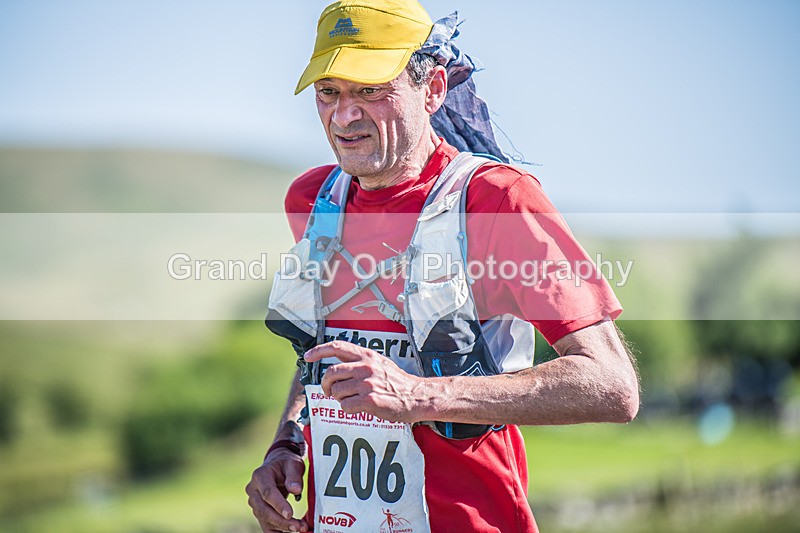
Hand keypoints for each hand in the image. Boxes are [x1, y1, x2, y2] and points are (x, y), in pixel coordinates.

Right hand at [246, 448, 308, 532]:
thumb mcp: (293, 463)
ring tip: (300, 527)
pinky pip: (266, 525)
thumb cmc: (286, 464)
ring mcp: (254, 502)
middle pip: (264, 510)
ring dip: (282, 527)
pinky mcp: (259, 511)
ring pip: (265, 519)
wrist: (277, 465)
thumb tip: (295, 490)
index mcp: (260, 476)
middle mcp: (253, 490)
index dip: (278, 504)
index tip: (290, 514)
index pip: (267, 493)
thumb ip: (294, 475)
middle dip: (281, 521)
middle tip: (297, 526)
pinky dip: (279, 530)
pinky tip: (292, 530)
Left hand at [304, 340, 427, 422]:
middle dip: (325, 385)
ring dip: (339, 398)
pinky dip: (347, 409)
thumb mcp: (379, 362)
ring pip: (336, 391)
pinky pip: (345, 406)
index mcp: (367, 356)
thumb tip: (337, 363)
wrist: (415, 396)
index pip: (336, 347)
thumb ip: (359, 361)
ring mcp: (367, 384)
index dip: (319, 351)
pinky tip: (358, 407)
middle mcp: (365, 367)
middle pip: (330, 373)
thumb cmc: (397, 382)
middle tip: (329, 392)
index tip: (308, 357)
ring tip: (352, 399)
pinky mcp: (369, 400)